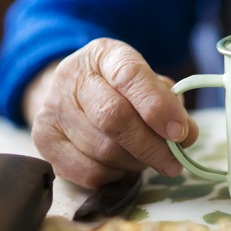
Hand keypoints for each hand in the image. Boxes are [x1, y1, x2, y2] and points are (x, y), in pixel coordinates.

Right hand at [29, 38, 197, 187]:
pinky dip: (114, 175)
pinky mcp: (44, 141)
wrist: (71, 94)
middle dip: (151, 146)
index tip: (180, 132)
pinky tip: (121, 165)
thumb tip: (186, 135)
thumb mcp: (148, 84)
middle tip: (174, 162)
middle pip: (114, 118)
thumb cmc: (119, 90)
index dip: (157, 107)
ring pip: (103, 150)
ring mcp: (52, 109)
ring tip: (147, 159)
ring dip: (135, 163)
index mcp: (104, 55)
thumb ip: (170, 105)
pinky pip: (88, 172)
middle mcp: (72, 77)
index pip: (130, 76)